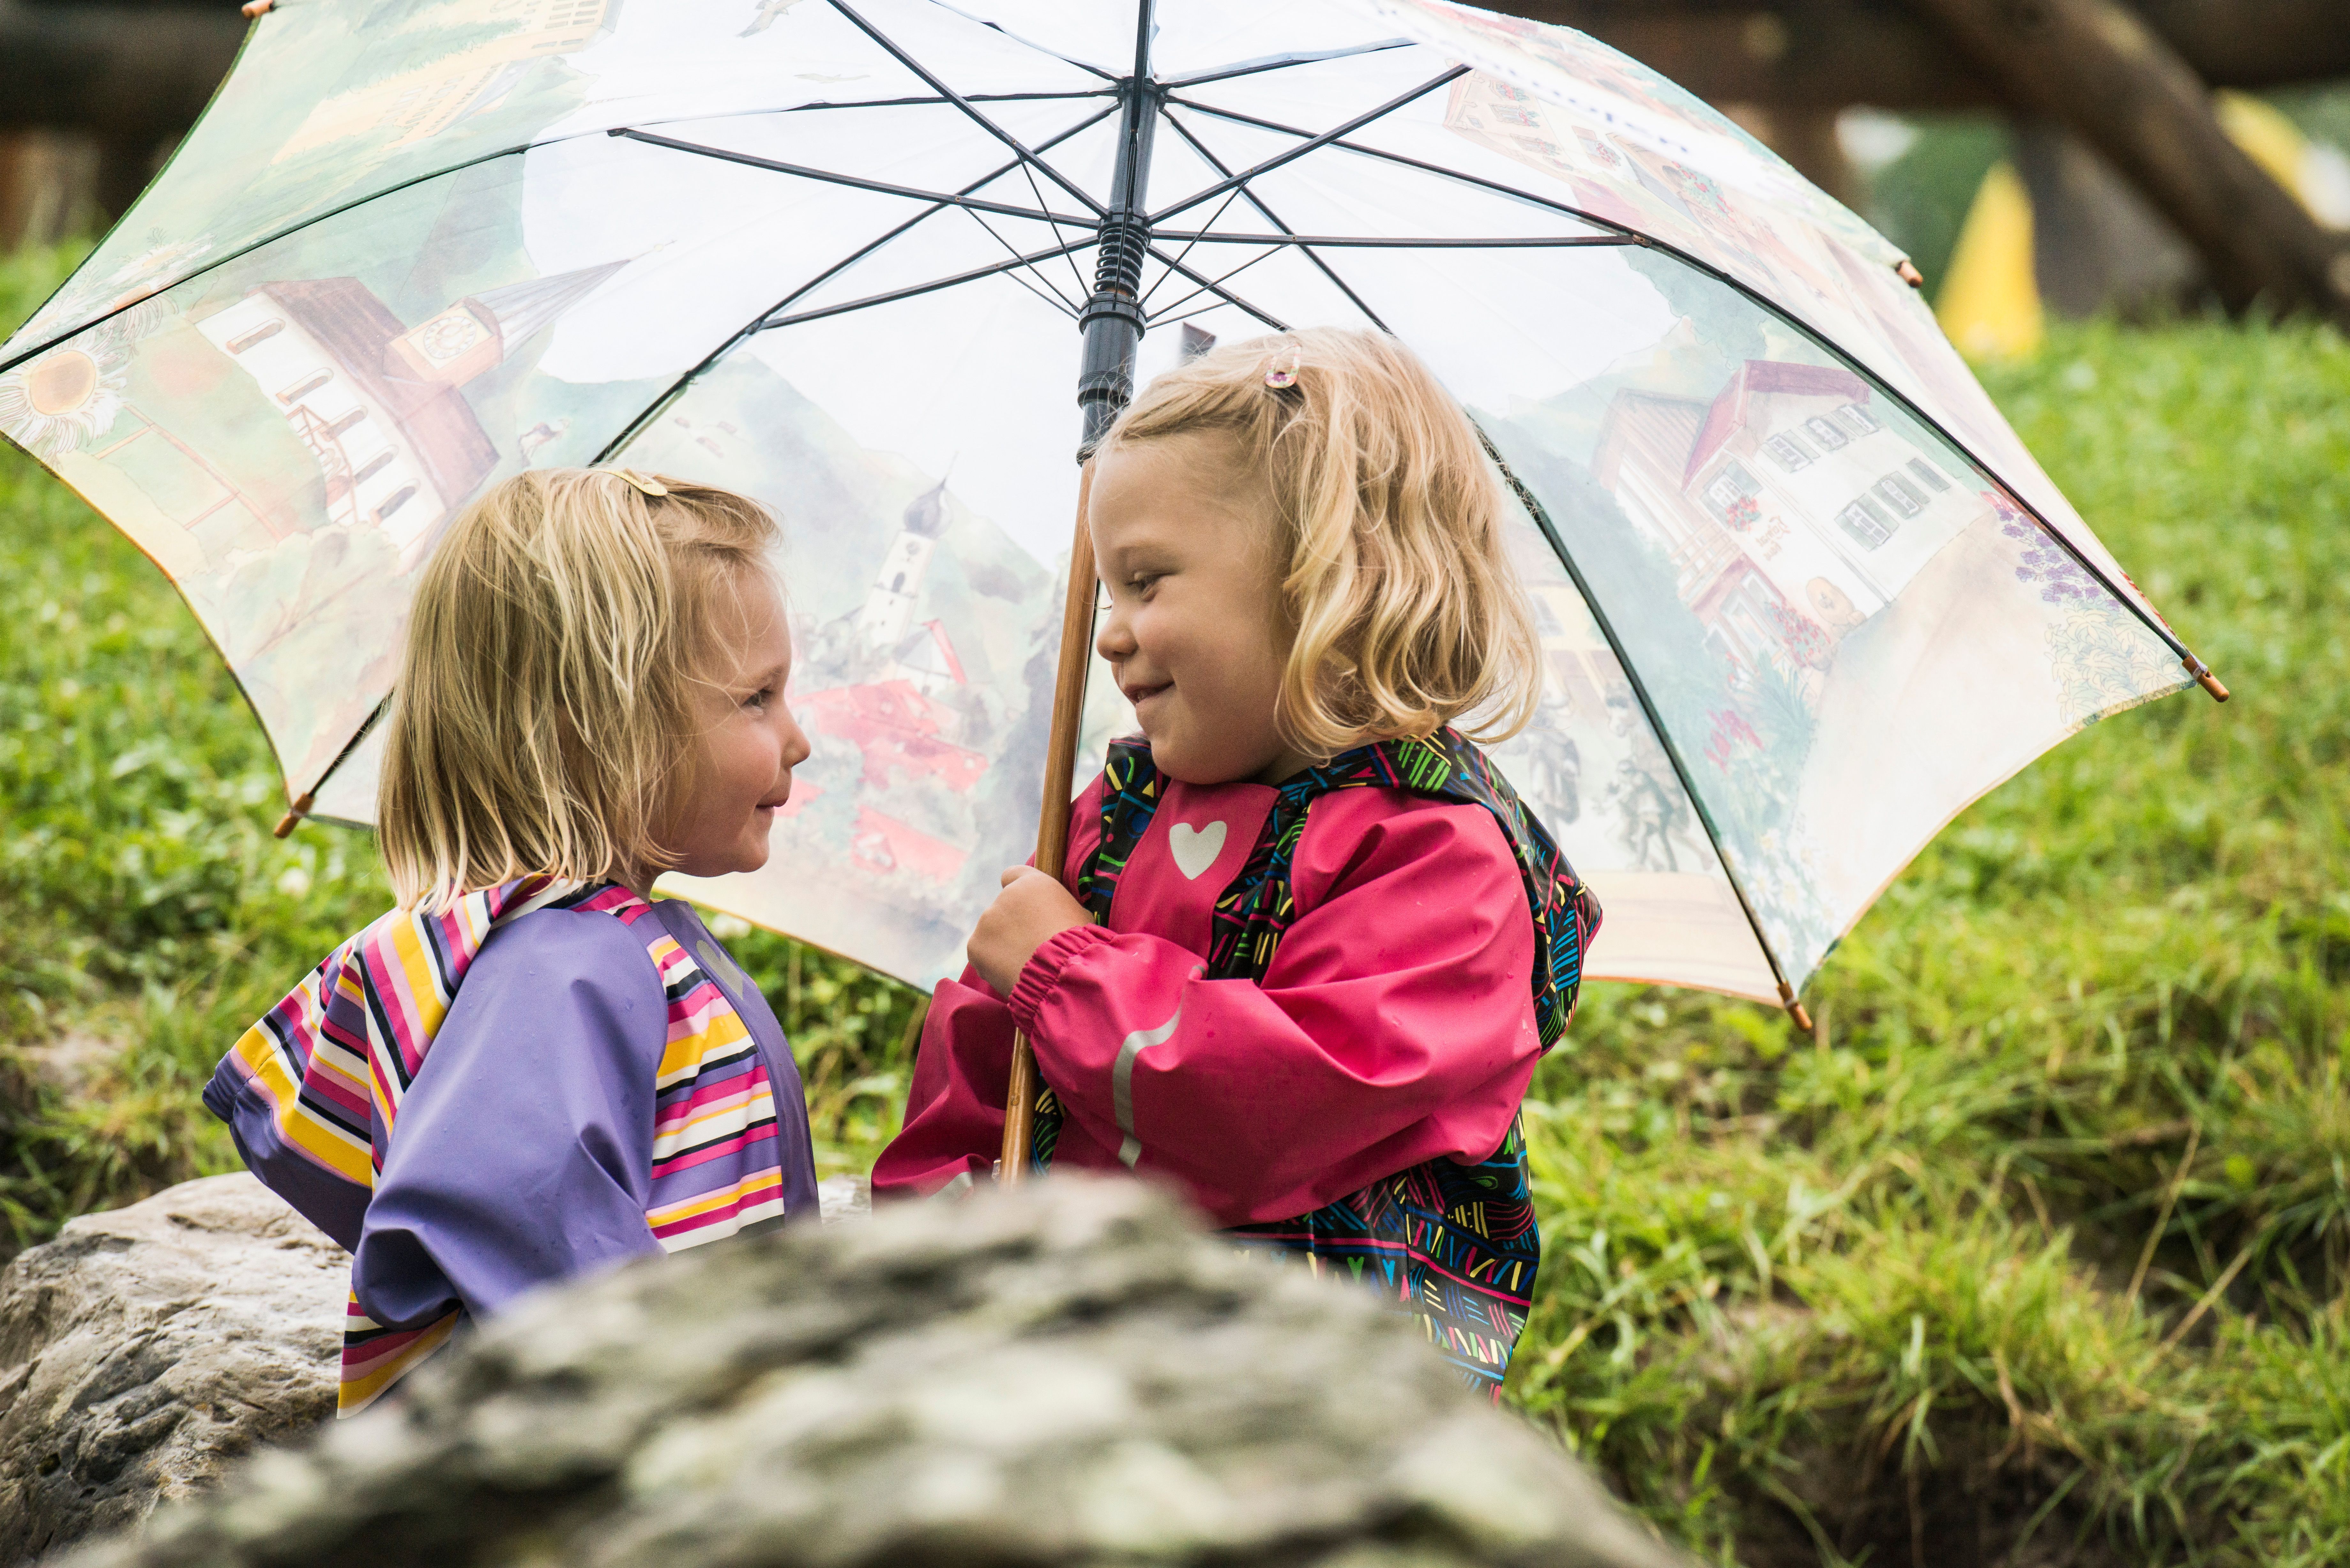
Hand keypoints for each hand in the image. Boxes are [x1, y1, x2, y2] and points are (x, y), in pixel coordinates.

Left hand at [968, 866, 1089, 996]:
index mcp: (1032, 883)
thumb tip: (1053, 915)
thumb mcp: (1078, 915)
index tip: (1024, 908)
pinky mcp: (975, 946)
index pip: (1012, 875)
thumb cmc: (1078, 945)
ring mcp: (986, 921)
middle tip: (1032, 948)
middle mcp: (1004, 896)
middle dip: (1013, 927)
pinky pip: (982, 955)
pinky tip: (1012, 973)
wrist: (1062, 973)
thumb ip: (1055, 908)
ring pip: (992, 934)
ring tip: (1025, 965)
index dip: (1018, 893)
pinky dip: (993, 964)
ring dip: (1003, 946)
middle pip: (1003, 911)